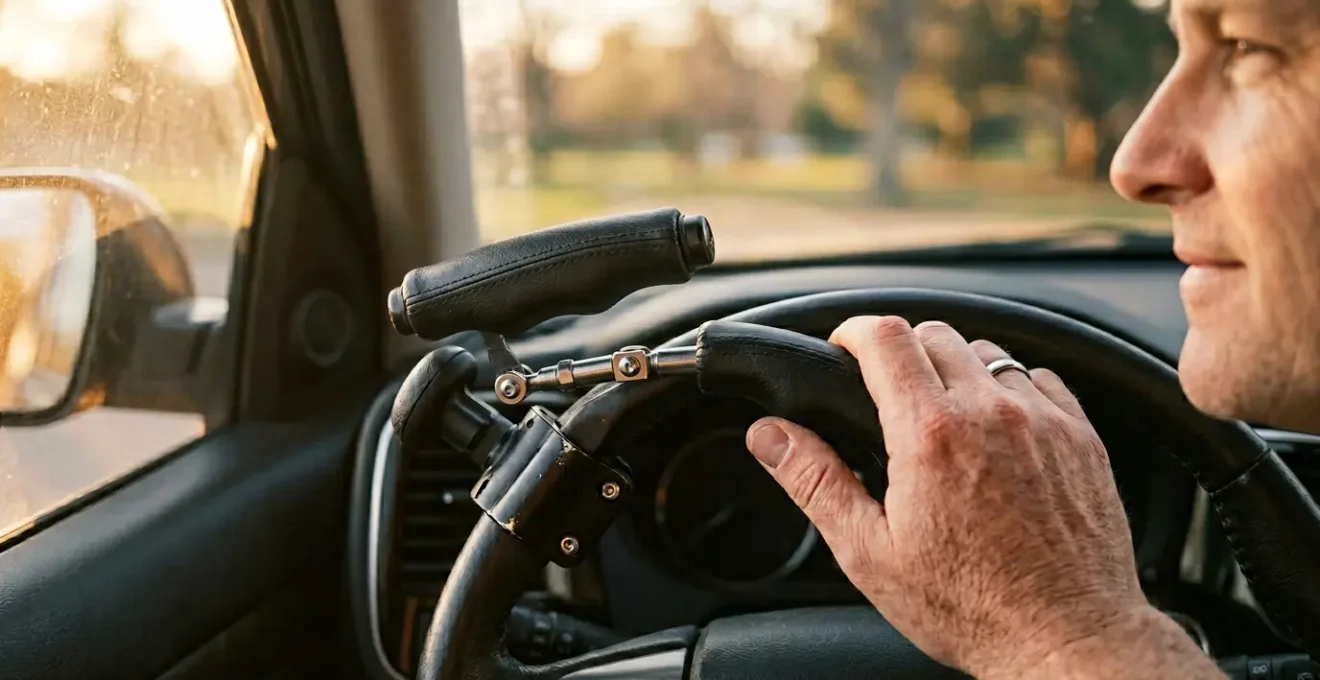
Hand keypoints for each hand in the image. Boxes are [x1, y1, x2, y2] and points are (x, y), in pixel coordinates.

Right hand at [744, 317, 1218, 678]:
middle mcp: (990, 412)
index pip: (885, 336)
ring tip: (943, 419)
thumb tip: (768, 434)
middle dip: (901, 352)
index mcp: (929, 434)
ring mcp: (1042, 420)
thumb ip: (815, 481)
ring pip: (988, 352)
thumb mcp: (870, 553)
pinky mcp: (1081, 436)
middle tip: (887, 396)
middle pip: (934, 334)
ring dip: (957, 370)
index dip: (854, 331)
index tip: (844, 349)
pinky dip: (1010, 390)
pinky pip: (1039, 379)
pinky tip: (997, 433)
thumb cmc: (972, 607)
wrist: (1069, 640)